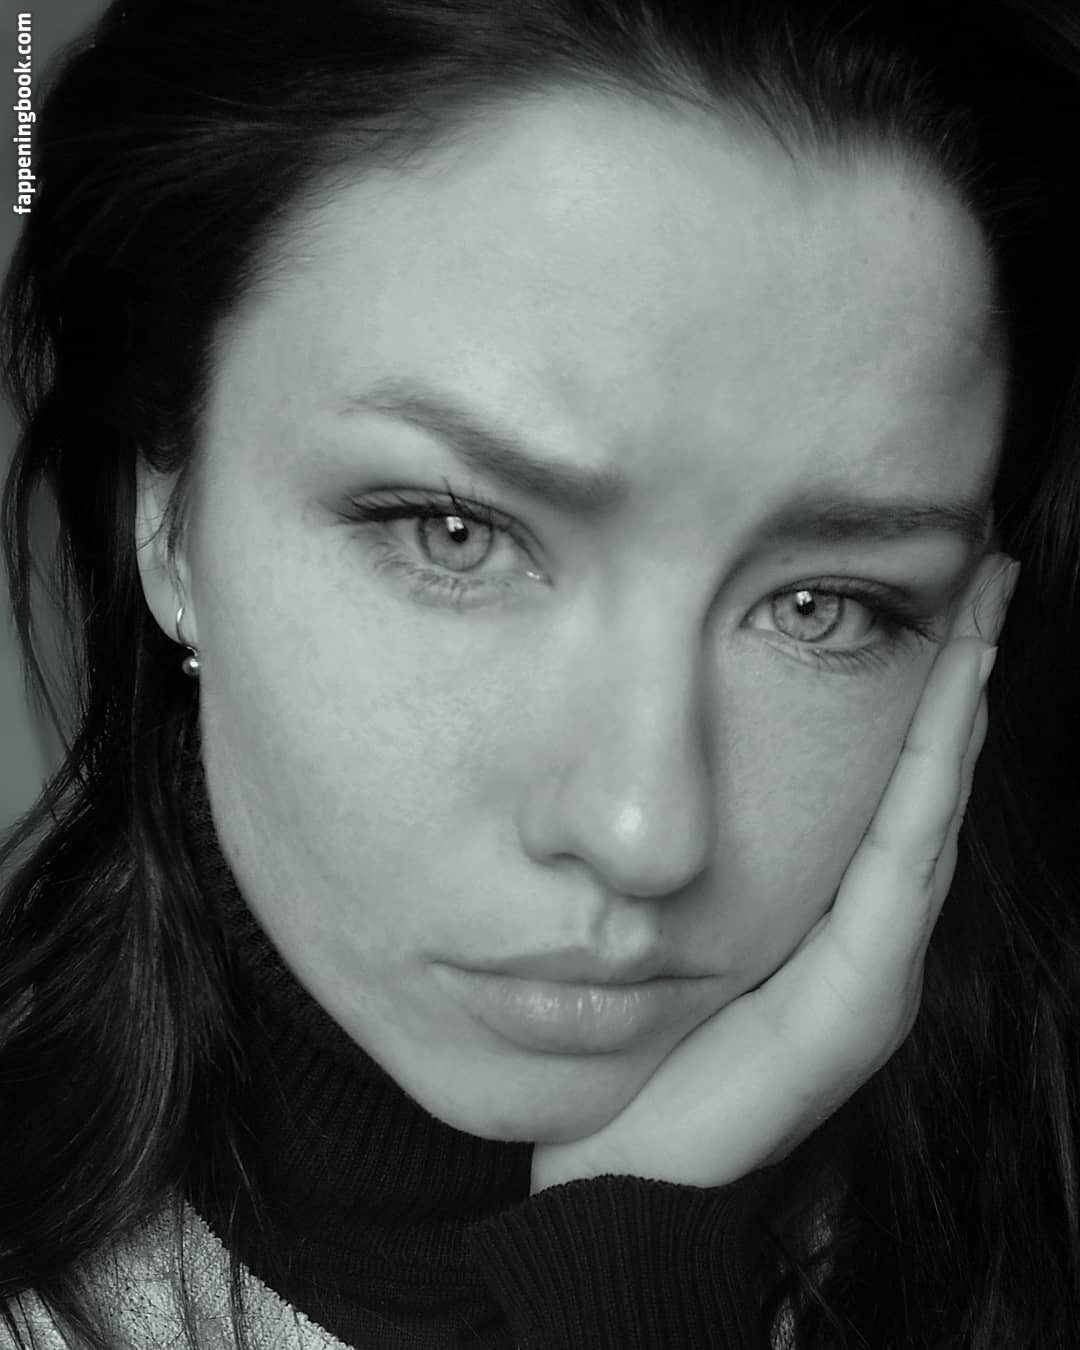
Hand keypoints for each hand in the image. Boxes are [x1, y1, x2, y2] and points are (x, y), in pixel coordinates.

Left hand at [531, 553, 1019, 1194]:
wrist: (624, 1174)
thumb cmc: (639, 1052)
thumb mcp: (665, 930)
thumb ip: (697, 861)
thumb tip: (666, 771)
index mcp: (830, 916)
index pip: (892, 781)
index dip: (925, 692)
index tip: (944, 596)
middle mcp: (870, 936)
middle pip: (928, 782)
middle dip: (961, 678)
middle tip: (988, 575)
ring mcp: (874, 970)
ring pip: (929, 814)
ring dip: (959, 712)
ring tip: (983, 616)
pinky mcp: (857, 1003)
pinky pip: (899, 873)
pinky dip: (927, 788)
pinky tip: (947, 714)